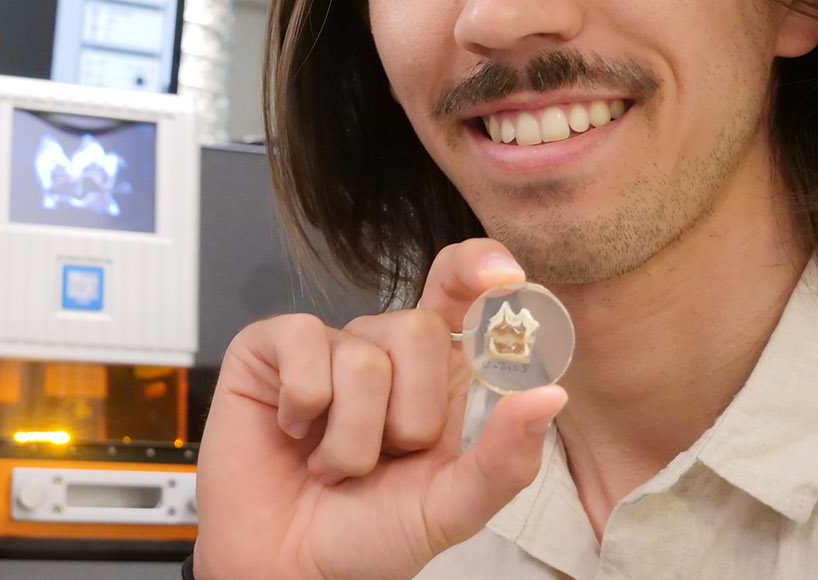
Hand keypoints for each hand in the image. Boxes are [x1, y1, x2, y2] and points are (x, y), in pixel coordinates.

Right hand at [192, 240, 567, 579]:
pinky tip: (293, 430)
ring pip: (363, 356)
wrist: (288, 570)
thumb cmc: (367, 537)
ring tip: (333, 466)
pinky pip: (303, 341)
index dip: (480, 268)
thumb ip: (504, 458)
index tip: (507, 279)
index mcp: (436, 376)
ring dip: (351, 437)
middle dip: (408, 417)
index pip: (463, 291)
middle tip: (384, 460)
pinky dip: (304, 403)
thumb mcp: (450, 508)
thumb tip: (549, 395)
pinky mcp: (268, 349)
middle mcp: (382, 351)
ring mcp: (324, 346)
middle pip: (419, 327)